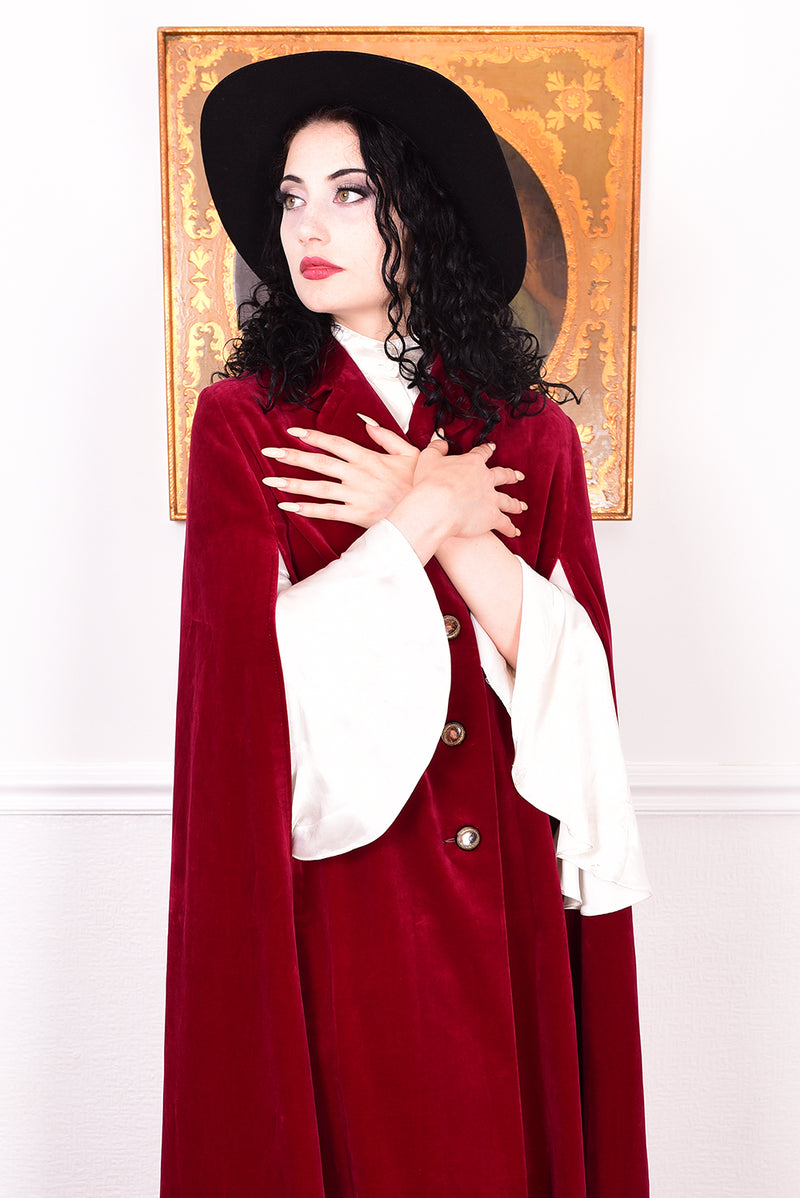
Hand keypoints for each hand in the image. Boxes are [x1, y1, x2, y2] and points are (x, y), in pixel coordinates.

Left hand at [261, 417, 418, 527]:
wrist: (430, 511)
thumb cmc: (420, 482)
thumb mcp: (409, 452)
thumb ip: (386, 437)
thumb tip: (366, 421)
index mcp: (368, 457)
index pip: (334, 443)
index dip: (312, 436)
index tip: (292, 431)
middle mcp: (357, 474)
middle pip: (318, 462)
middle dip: (291, 456)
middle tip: (268, 451)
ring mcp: (355, 495)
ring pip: (317, 487)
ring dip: (292, 483)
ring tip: (269, 481)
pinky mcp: (357, 515)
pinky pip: (327, 512)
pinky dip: (306, 509)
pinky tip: (287, 507)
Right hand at [412, 436, 526, 540]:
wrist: (437, 505)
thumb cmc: (430, 483)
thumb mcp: (429, 458)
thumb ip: (437, 447)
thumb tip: (441, 438)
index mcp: (472, 463)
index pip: (482, 453)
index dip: (487, 450)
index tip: (493, 447)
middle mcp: (486, 479)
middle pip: (503, 476)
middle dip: (511, 476)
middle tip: (519, 477)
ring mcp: (491, 498)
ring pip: (508, 501)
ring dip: (515, 504)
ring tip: (521, 506)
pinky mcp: (492, 517)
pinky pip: (504, 523)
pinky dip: (510, 528)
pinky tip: (514, 532)